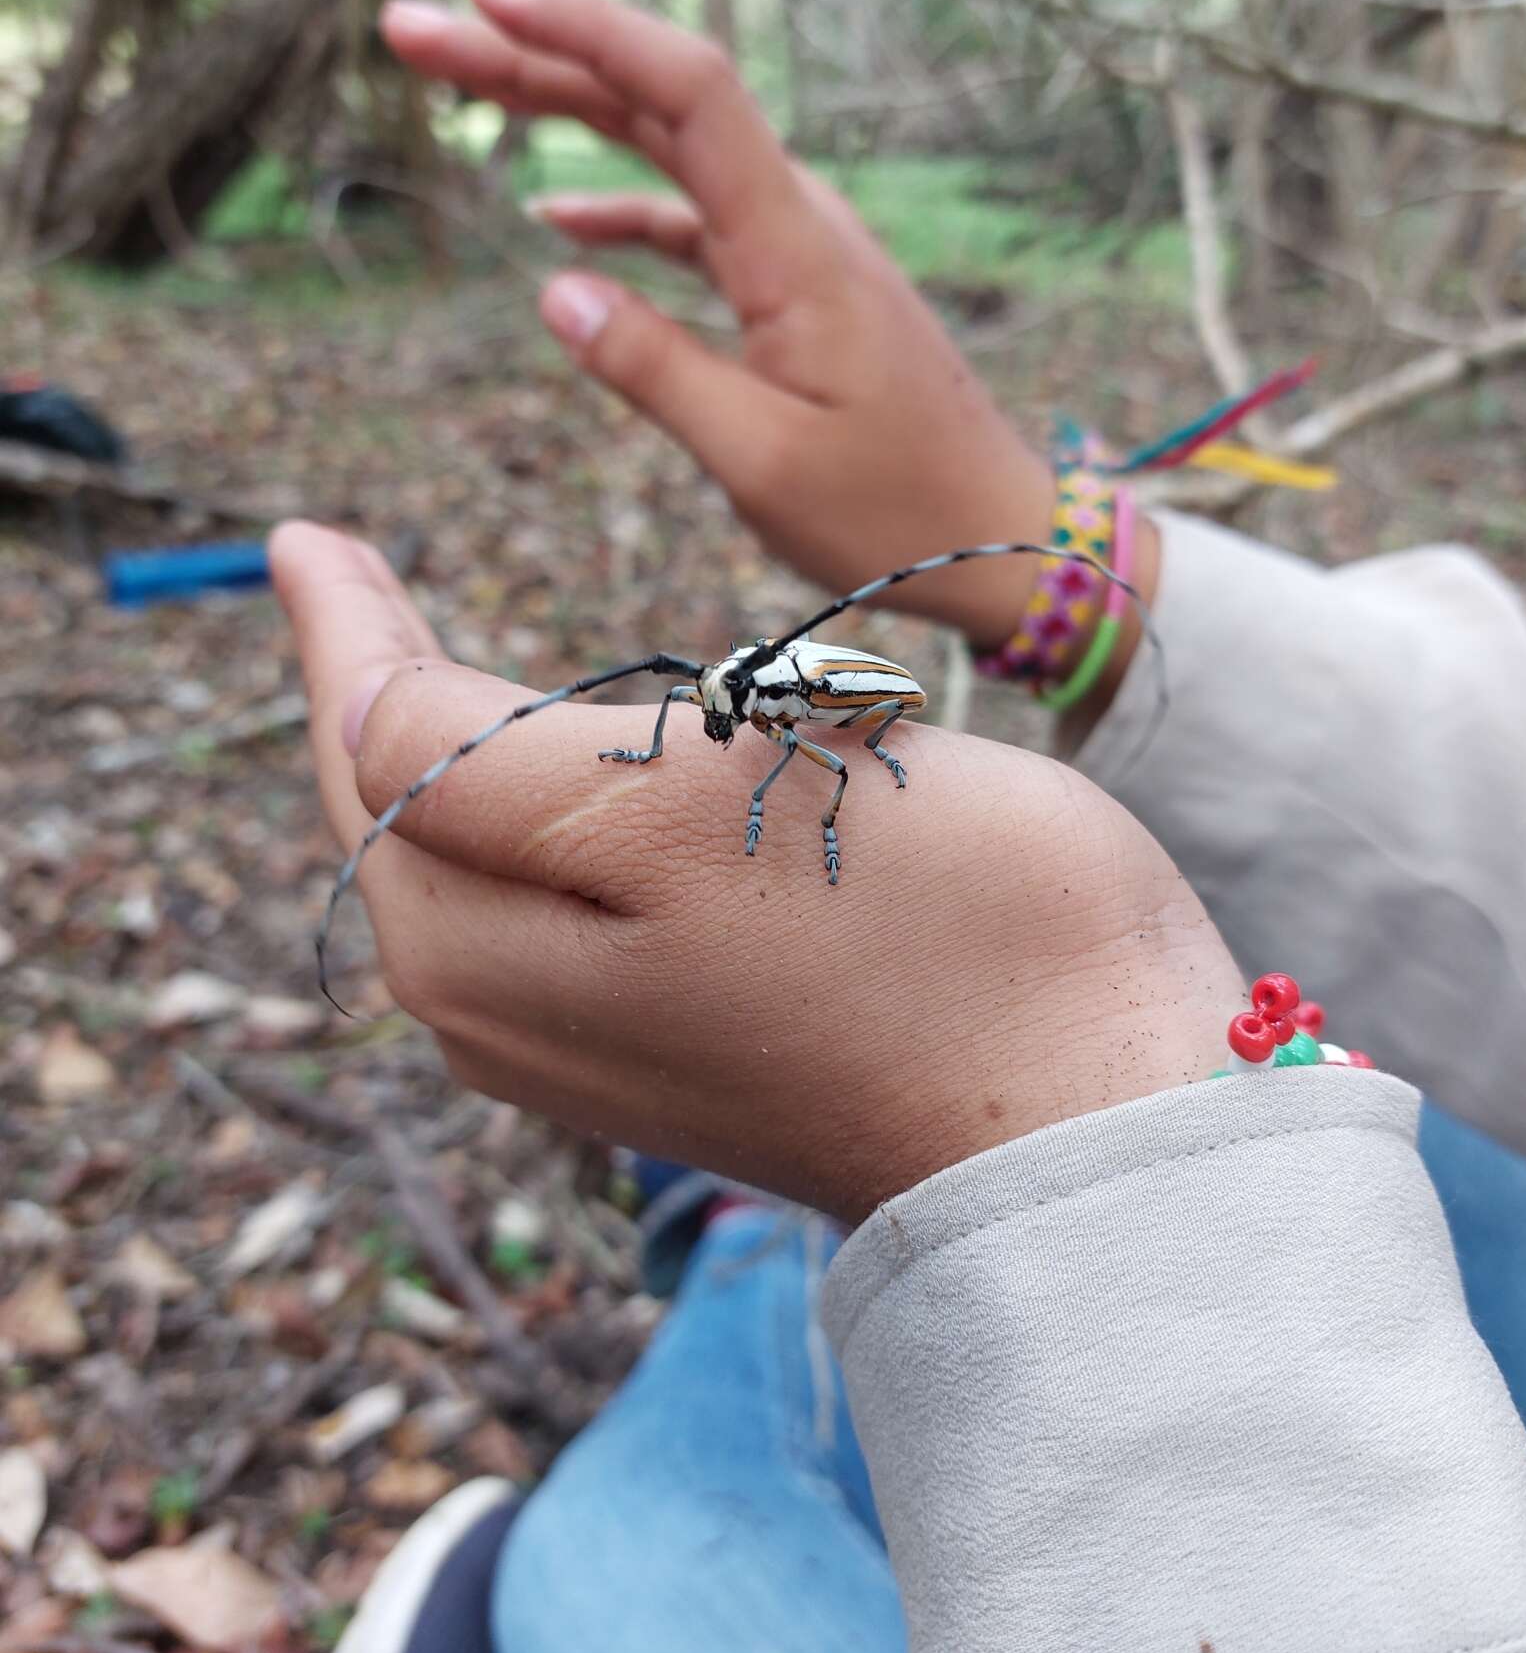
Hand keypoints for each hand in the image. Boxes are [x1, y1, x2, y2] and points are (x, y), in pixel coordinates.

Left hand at [271, 521, 1235, 1221]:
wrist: (1092, 1116)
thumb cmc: (924, 927)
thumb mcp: (679, 801)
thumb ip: (482, 757)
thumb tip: (359, 712)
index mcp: (472, 940)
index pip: (370, 737)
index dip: (345, 623)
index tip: (307, 536)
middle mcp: (497, 1011)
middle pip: (399, 808)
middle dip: (376, 685)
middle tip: (343, 578)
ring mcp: (582, 1043)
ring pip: (474, 854)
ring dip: (454, 747)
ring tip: (415, 656)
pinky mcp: (670, 1050)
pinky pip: (555, 901)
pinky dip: (538, 815)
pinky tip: (545, 781)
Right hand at [382, 0, 1072, 654]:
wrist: (1001, 533)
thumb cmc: (894, 513)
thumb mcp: (759, 463)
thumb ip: (655, 370)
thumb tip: (554, 285)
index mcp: (794, 249)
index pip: (685, 92)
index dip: (581, 29)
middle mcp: (798, 222)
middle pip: (656, 100)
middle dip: (532, 55)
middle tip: (412, 28)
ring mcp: (800, 249)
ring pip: (668, 152)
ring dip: (563, 118)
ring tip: (458, 87)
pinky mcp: (797, 287)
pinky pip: (695, 219)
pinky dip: (623, 209)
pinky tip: (557, 221)